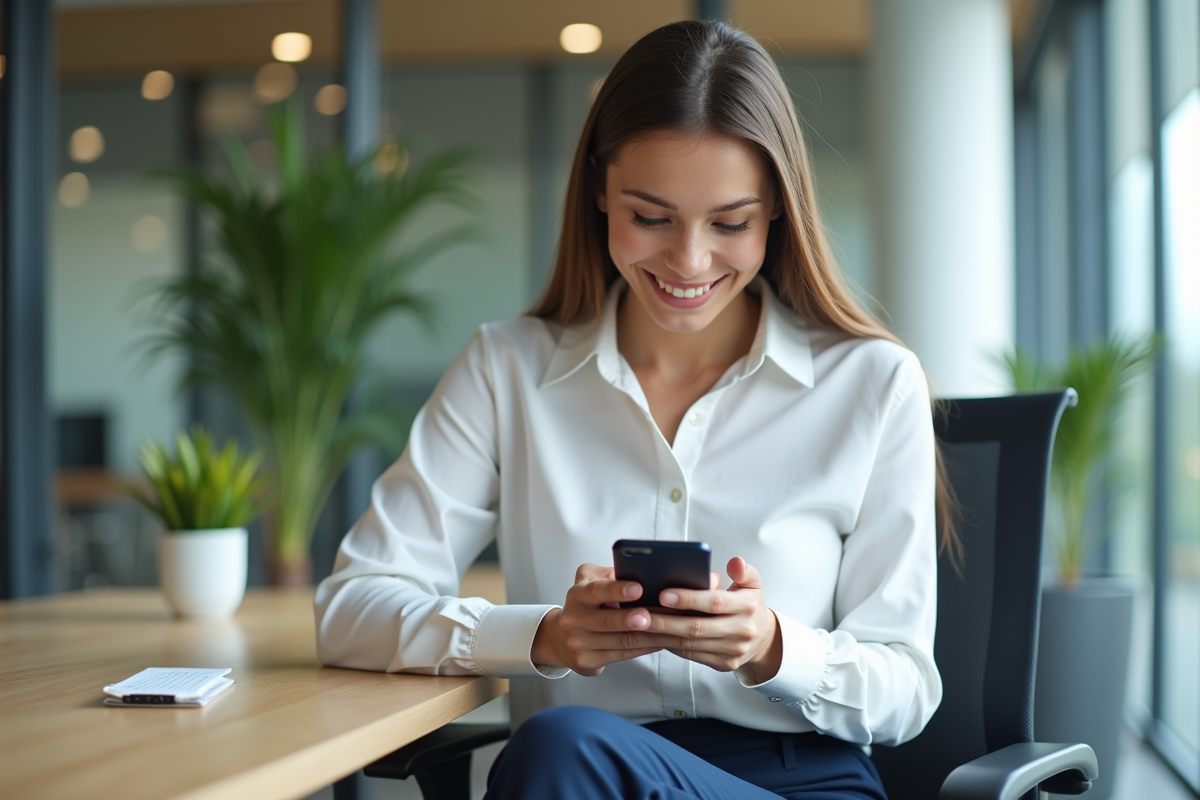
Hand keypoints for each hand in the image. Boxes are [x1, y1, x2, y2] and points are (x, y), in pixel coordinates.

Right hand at [531, 563, 670, 676]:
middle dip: (631, 619)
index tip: (638, 588)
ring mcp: (579, 643)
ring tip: (667, 629)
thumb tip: (636, 569)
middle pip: (607, 621)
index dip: (617, 590)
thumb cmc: (585, 606)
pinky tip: (658, 642)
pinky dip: (644, 649)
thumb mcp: (589, 582)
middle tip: (649, 616)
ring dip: (647, 636)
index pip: (596, 591)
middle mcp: (574, 620)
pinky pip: (622, 655)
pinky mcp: (587, 661)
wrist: (562, 639)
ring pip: (620, 641)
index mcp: (577, 595)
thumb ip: (608, 574)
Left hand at [647, 557, 782, 683]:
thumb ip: (743, 570)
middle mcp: (741, 630)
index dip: (689, 599)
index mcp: (747, 606)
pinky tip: (654, 636)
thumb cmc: (749, 605)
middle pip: (698, 627)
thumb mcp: (752, 583)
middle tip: (641, 614)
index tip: (664, 594)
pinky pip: (692, 656)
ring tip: (641, 625)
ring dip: (663, 636)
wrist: (763, 638)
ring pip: (691, 645)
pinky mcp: (724, 664)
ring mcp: (733, 650)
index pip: (714, 602)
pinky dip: (671, 646)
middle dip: (666, 621)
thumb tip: (734, 562)